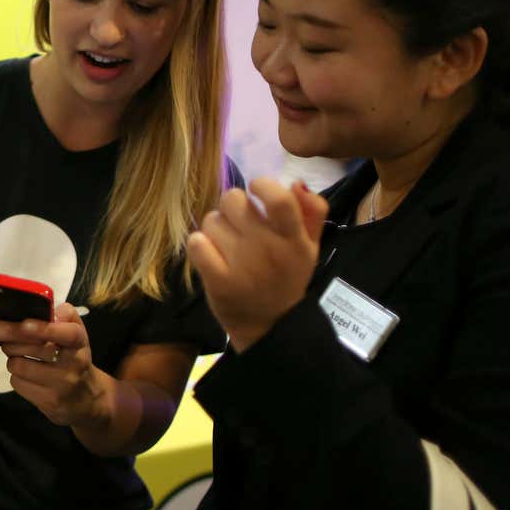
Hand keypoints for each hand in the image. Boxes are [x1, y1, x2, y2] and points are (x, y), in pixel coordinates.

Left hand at [1, 303, 111, 427]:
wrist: (86, 399)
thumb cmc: (74, 358)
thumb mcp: (76, 334)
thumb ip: (66, 316)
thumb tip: (54, 309)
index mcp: (80, 343)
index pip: (67, 334)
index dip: (44, 328)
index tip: (24, 324)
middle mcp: (74, 364)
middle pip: (33, 349)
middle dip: (14, 342)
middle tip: (11, 340)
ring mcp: (62, 386)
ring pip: (19, 366)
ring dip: (13, 360)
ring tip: (20, 359)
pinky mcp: (49, 402)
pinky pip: (18, 384)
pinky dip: (17, 378)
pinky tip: (26, 377)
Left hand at [187, 177, 328, 351]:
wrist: (270, 326)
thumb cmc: (287, 278)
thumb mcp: (310, 246)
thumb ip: (312, 210)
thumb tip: (296, 183)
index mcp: (294, 239)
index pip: (278, 198)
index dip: (262, 184)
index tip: (256, 191)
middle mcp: (269, 250)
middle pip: (233, 200)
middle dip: (232, 206)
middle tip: (239, 223)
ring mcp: (242, 267)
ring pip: (212, 220)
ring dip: (216, 228)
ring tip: (228, 245)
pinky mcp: (218, 282)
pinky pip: (196, 243)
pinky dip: (199, 244)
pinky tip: (210, 253)